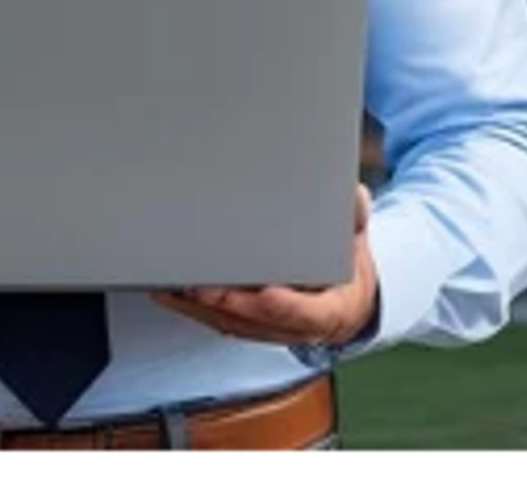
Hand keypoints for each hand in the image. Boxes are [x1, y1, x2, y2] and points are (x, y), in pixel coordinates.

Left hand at [150, 183, 376, 348]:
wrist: (347, 304)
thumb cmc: (348, 269)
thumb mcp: (357, 241)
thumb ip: (354, 218)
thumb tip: (352, 195)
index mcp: (331, 311)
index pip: (305, 313)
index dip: (282, 304)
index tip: (264, 291)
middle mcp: (297, 329)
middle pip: (258, 321)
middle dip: (227, 304)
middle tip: (200, 284)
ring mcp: (272, 331)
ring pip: (233, 326)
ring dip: (201, 309)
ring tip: (171, 285)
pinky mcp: (250, 327)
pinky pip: (220, 323)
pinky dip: (194, 310)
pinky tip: (169, 292)